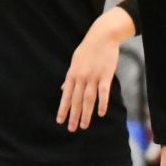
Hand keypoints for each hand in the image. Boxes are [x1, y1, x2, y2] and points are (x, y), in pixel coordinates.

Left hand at [57, 12, 122, 130]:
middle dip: (73, 115)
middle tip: (72, 128)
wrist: (102, 36)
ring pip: (88, 99)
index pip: (66, 95)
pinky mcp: (106, 75)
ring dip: (86, 113)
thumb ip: (69, 77)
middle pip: (76, 100)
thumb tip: (63, 89)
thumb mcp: (75, 62)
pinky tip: (101, 113)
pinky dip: (102, 103)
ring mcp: (93, 76)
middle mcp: (81, 77)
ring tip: (84, 126)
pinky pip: (103, 92)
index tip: (60, 121)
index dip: (63, 109)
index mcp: (72, 74)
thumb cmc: (88, 49)